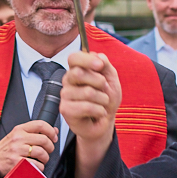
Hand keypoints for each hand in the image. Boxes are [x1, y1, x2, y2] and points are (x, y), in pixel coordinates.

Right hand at [0, 122, 56, 176]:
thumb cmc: (7, 149)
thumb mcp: (18, 136)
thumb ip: (35, 132)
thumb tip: (54, 130)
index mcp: (19, 130)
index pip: (40, 124)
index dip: (51, 131)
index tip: (54, 138)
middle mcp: (18, 139)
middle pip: (44, 140)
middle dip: (50, 147)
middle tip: (48, 151)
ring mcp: (17, 151)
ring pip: (42, 153)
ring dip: (45, 158)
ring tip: (41, 159)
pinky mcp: (17, 163)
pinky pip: (37, 165)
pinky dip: (40, 167)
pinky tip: (35, 166)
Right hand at [62, 52, 120, 177]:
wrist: (105, 121)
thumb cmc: (106, 99)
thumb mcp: (111, 80)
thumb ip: (106, 66)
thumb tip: (98, 56)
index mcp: (77, 70)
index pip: (74, 58)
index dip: (87, 59)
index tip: (100, 65)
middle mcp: (68, 81)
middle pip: (78, 73)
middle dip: (99, 82)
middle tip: (104, 90)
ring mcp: (65, 95)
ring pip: (88, 92)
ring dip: (103, 99)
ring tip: (102, 104)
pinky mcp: (66, 110)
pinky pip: (87, 107)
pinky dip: (100, 111)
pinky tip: (99, 113)